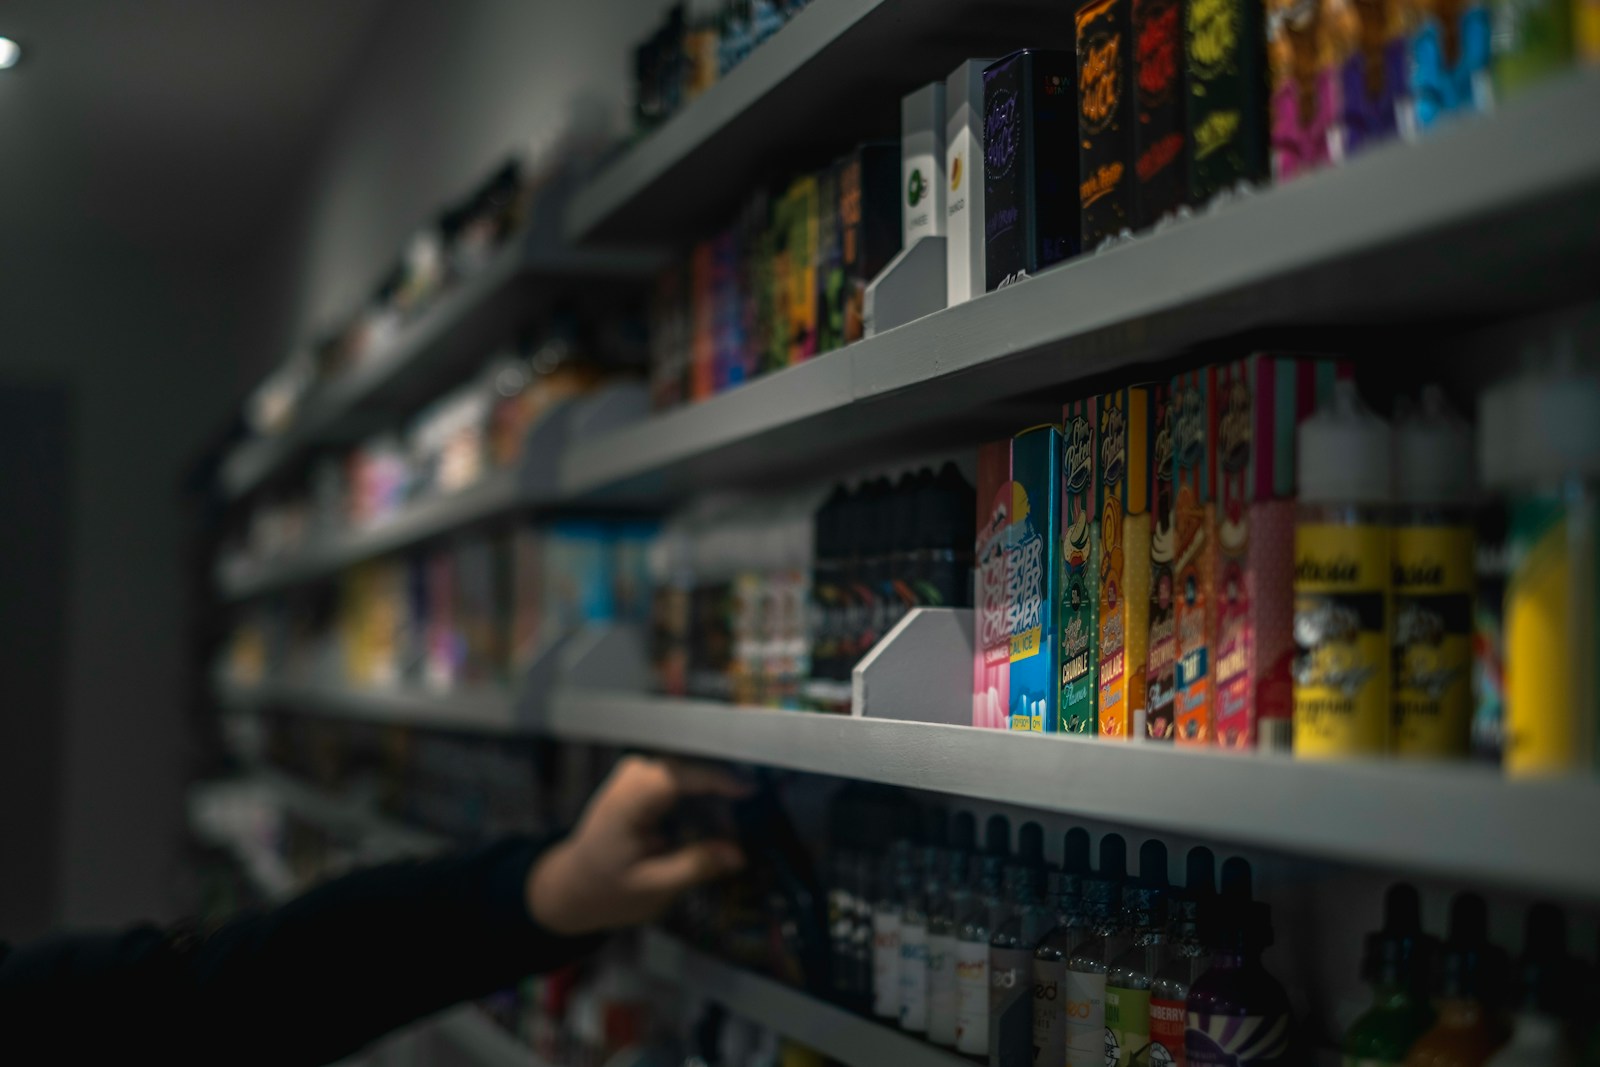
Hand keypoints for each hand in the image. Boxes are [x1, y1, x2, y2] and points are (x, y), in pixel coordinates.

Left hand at [527, 755, 749, 935]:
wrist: (573, 887)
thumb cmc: (606, 890)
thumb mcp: (652, 888)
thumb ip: (694, 867)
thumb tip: (738, 855)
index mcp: (628, 801)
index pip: (680, 776)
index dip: (718, 779)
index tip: (751, 791)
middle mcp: (631, 778)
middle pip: (687, 767)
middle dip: (721, 784)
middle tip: (754, 807)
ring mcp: (635, 776)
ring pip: (686, 769)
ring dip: (714, 788)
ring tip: (742, 813)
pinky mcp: (643, 782)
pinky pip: (679, 777)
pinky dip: (701, 793)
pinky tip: (720, 814)